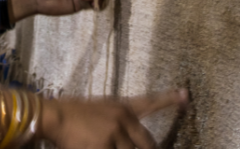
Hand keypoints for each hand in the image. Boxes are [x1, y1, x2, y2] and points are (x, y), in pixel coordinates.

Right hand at [41, 90, 189, 148]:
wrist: (53, 115)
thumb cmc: (72, 112)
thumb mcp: (101, 109)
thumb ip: (120, 121)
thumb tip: (132, 137)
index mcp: (122, 107)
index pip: (150, 103)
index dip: (169, 101)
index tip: (186, 96)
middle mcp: (123, 120)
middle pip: (147, 143)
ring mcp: (114, 135)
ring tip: (111, 143)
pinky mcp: (103, 148)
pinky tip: (101, 147)